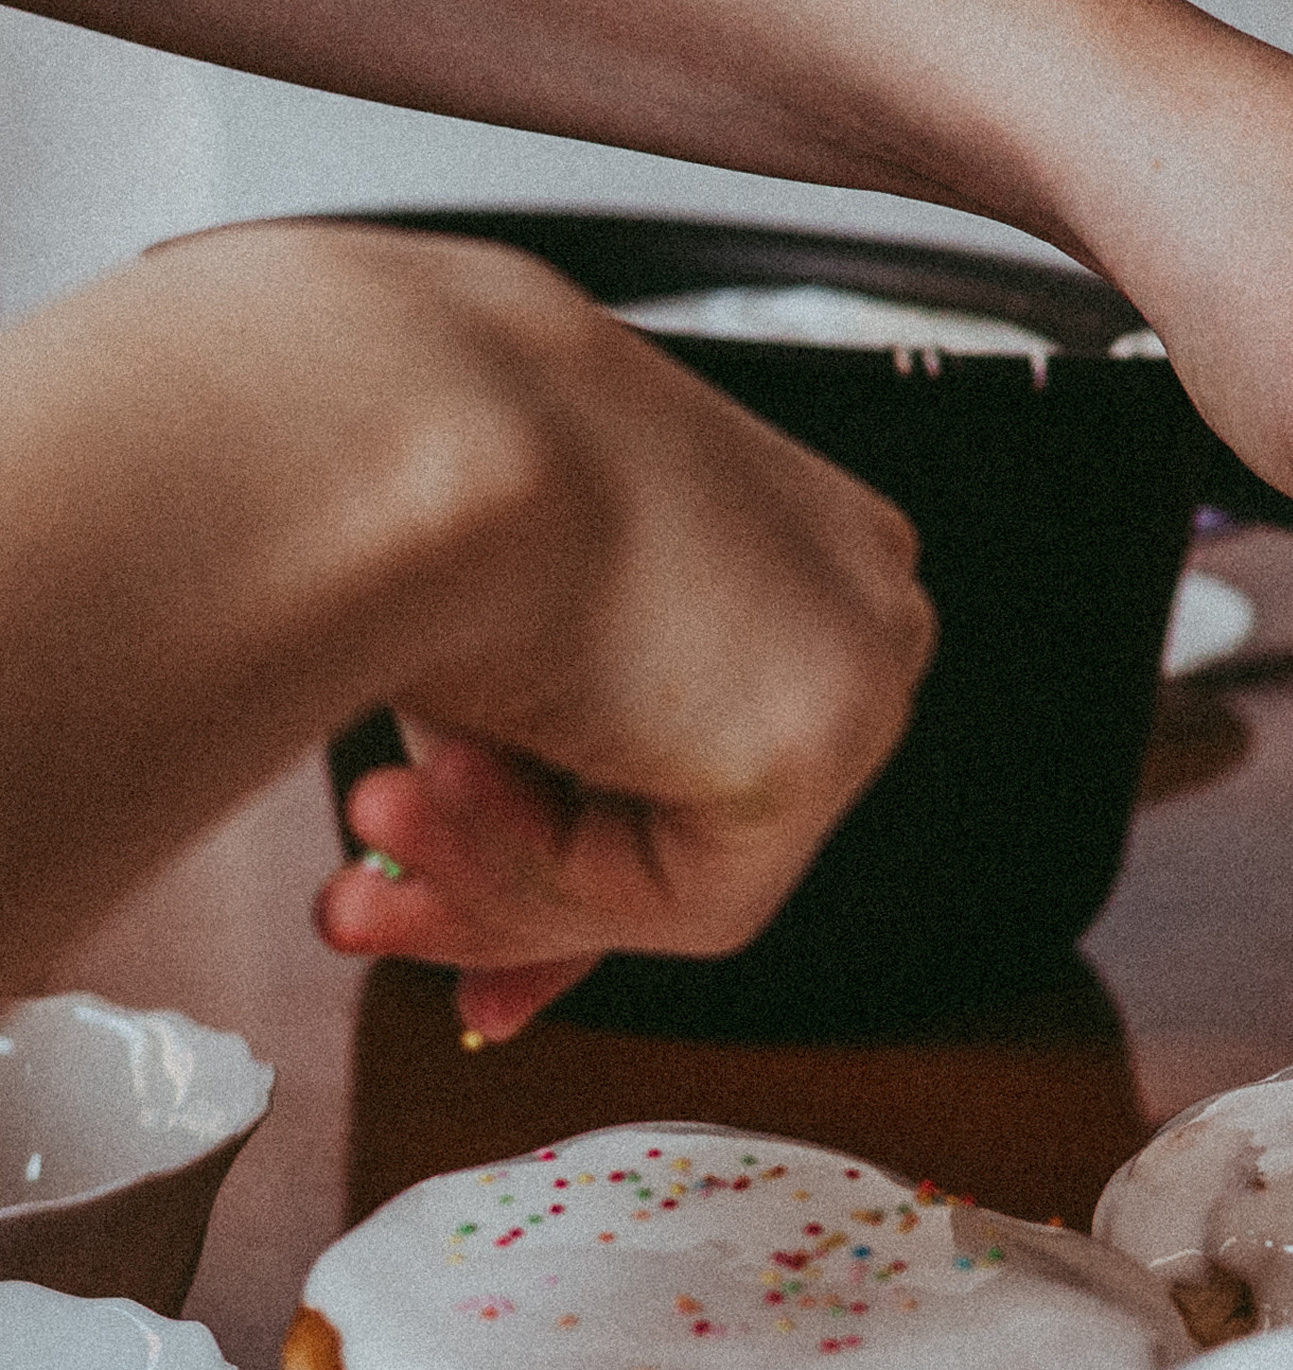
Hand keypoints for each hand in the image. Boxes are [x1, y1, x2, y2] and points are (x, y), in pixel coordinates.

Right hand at [307, 234, 933, 1035]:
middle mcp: (848, 591)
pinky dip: (546, 868)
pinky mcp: (823, 733)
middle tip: (357, 906)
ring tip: (372, 805)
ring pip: (677, 869)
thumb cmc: (397, 483)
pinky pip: (683, 900)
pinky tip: (457, 775)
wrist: (392, 419)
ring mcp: (858, 660)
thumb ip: (510, 786)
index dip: (569, 859)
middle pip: (694, 816)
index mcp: (781, 537)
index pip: (699, 747)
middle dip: (510, 895)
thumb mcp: (468, 658)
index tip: (462, 951)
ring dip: (492, 867)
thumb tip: (481, 922)